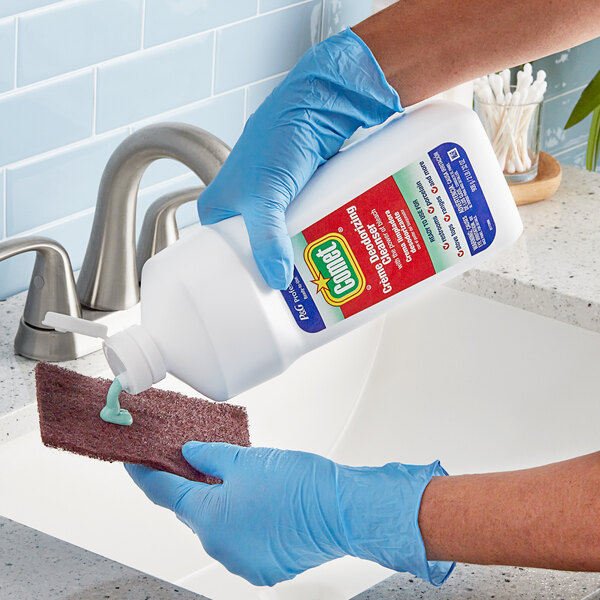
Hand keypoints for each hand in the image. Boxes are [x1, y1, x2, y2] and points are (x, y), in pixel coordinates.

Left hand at [125, 442, 453, 586]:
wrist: (342, 511)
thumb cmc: (301, 484)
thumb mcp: (248, 459)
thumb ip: (211, 457)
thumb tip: (190, 454)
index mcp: (209, 516)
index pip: (164, 492)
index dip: (146, 475)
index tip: (135, 464)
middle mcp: (219, 545)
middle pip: (194, 510)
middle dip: (196, 486)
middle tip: (205, 461)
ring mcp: (241, 561)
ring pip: (218, 526)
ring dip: (222, 505)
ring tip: (247, 482)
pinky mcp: (263, 568)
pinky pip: (240, 541)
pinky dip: (242, 522)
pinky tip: (262, 505)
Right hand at [197, 28, 401, 289]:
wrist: (321, 102)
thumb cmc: (279, 135)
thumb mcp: (265, 194)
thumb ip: (267, 237)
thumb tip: (277, 278)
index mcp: (220, 209)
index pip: (222, 259)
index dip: (241, 282)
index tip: (260, 306)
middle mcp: (246, 208)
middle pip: (259, 255)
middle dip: (277, 273)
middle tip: (296, 298)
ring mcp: (277, 204)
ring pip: (286, 243)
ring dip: (301, 258)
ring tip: (318, 281)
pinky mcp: (302, 199)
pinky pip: (307, 229)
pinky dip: (316, 241)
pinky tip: (330, 256)